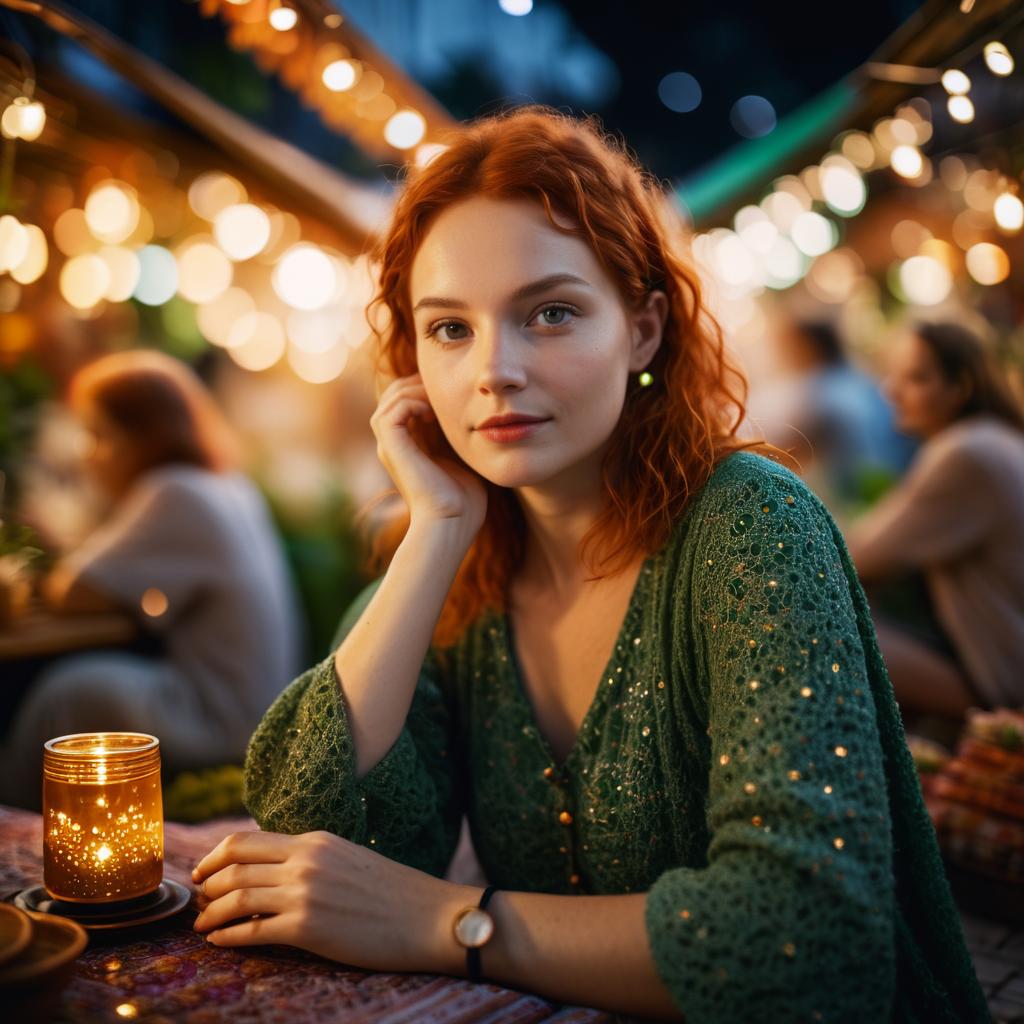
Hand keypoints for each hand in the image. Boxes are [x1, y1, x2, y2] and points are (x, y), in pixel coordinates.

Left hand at [190, 829, 474, 973]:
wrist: (427, 916)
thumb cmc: (393, 891)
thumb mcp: (347, 858)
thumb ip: (311, 857)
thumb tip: (272, 868)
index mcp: (314, 840)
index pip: (246, 840)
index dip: (214, 857)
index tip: (203, 873)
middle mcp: (305, 861)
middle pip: (234, 865)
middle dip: (206, 885)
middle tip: (199, 902)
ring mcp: (305, 893)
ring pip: (237, 896)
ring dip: (211, 914)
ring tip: (203, 926)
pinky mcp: (308, 927)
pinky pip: (252, 931)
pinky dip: (228, 936)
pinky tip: (221, 942)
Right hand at [371, 373, 486, 537]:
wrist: (452, 524)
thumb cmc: (464, 503)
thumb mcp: (464, 462)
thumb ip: (461, 442)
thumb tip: (478, 424)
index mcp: (406, 448)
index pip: (405, 404)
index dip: (424, 391)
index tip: (450, 393)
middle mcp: (392, 445)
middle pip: (393, 396)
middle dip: (419, 384)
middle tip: (445, 387)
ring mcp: (389, 447)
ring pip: (391, 398)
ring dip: (417, 390)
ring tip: (441, 397)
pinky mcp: (391, 448)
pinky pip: (394, 409)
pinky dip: (414, 401)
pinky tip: (436, 412)